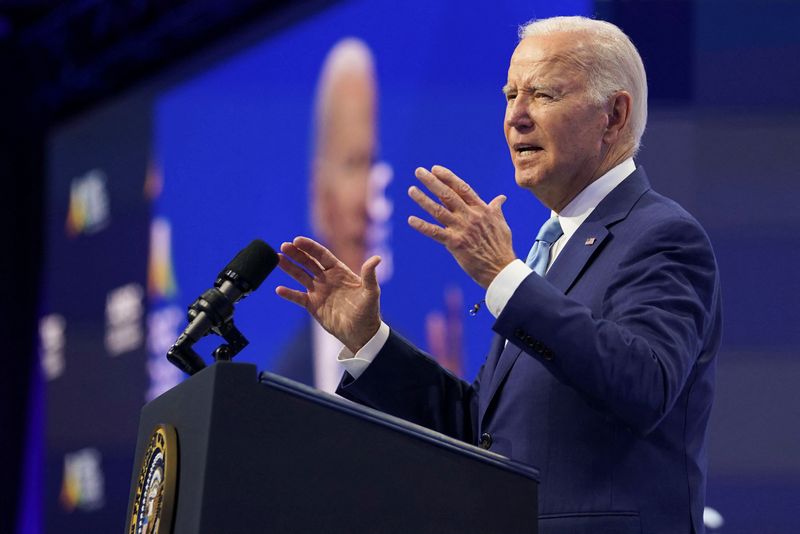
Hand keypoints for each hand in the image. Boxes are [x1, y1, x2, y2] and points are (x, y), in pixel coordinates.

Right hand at [275, 237, 381, 352]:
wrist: (361, 333)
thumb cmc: (368, 312)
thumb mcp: (371, 292)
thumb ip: (369, 275)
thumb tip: (377, 258)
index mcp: (339, 271)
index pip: (322, 254)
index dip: (309, 247)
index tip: (297, 240)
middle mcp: (327, 278)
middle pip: (308, 262)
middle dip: (296, 254)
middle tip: (283, 246)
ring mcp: (318, 291)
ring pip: (300, 275)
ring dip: (289, 267)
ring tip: (276, 259)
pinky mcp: (313, 305)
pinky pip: (298, 297)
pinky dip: (289, 293)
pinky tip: (279, 289)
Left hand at [408, 165, 515, 287]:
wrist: (500, 268)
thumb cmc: (501, 246)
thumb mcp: (501, 223)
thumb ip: (496, 208)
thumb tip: (501, 198)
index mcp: (481, 209)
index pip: (462, 188)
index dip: (448, 177)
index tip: (435, 169)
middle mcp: (470, 216)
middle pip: (448, 195)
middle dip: (432, 182)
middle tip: (419, 171)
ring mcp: (462, 229)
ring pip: (439, 211)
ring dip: (423, 200)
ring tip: (411, 190)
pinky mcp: (455, 243)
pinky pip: (435, 233)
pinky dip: (422, 226)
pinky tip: (411, 220)